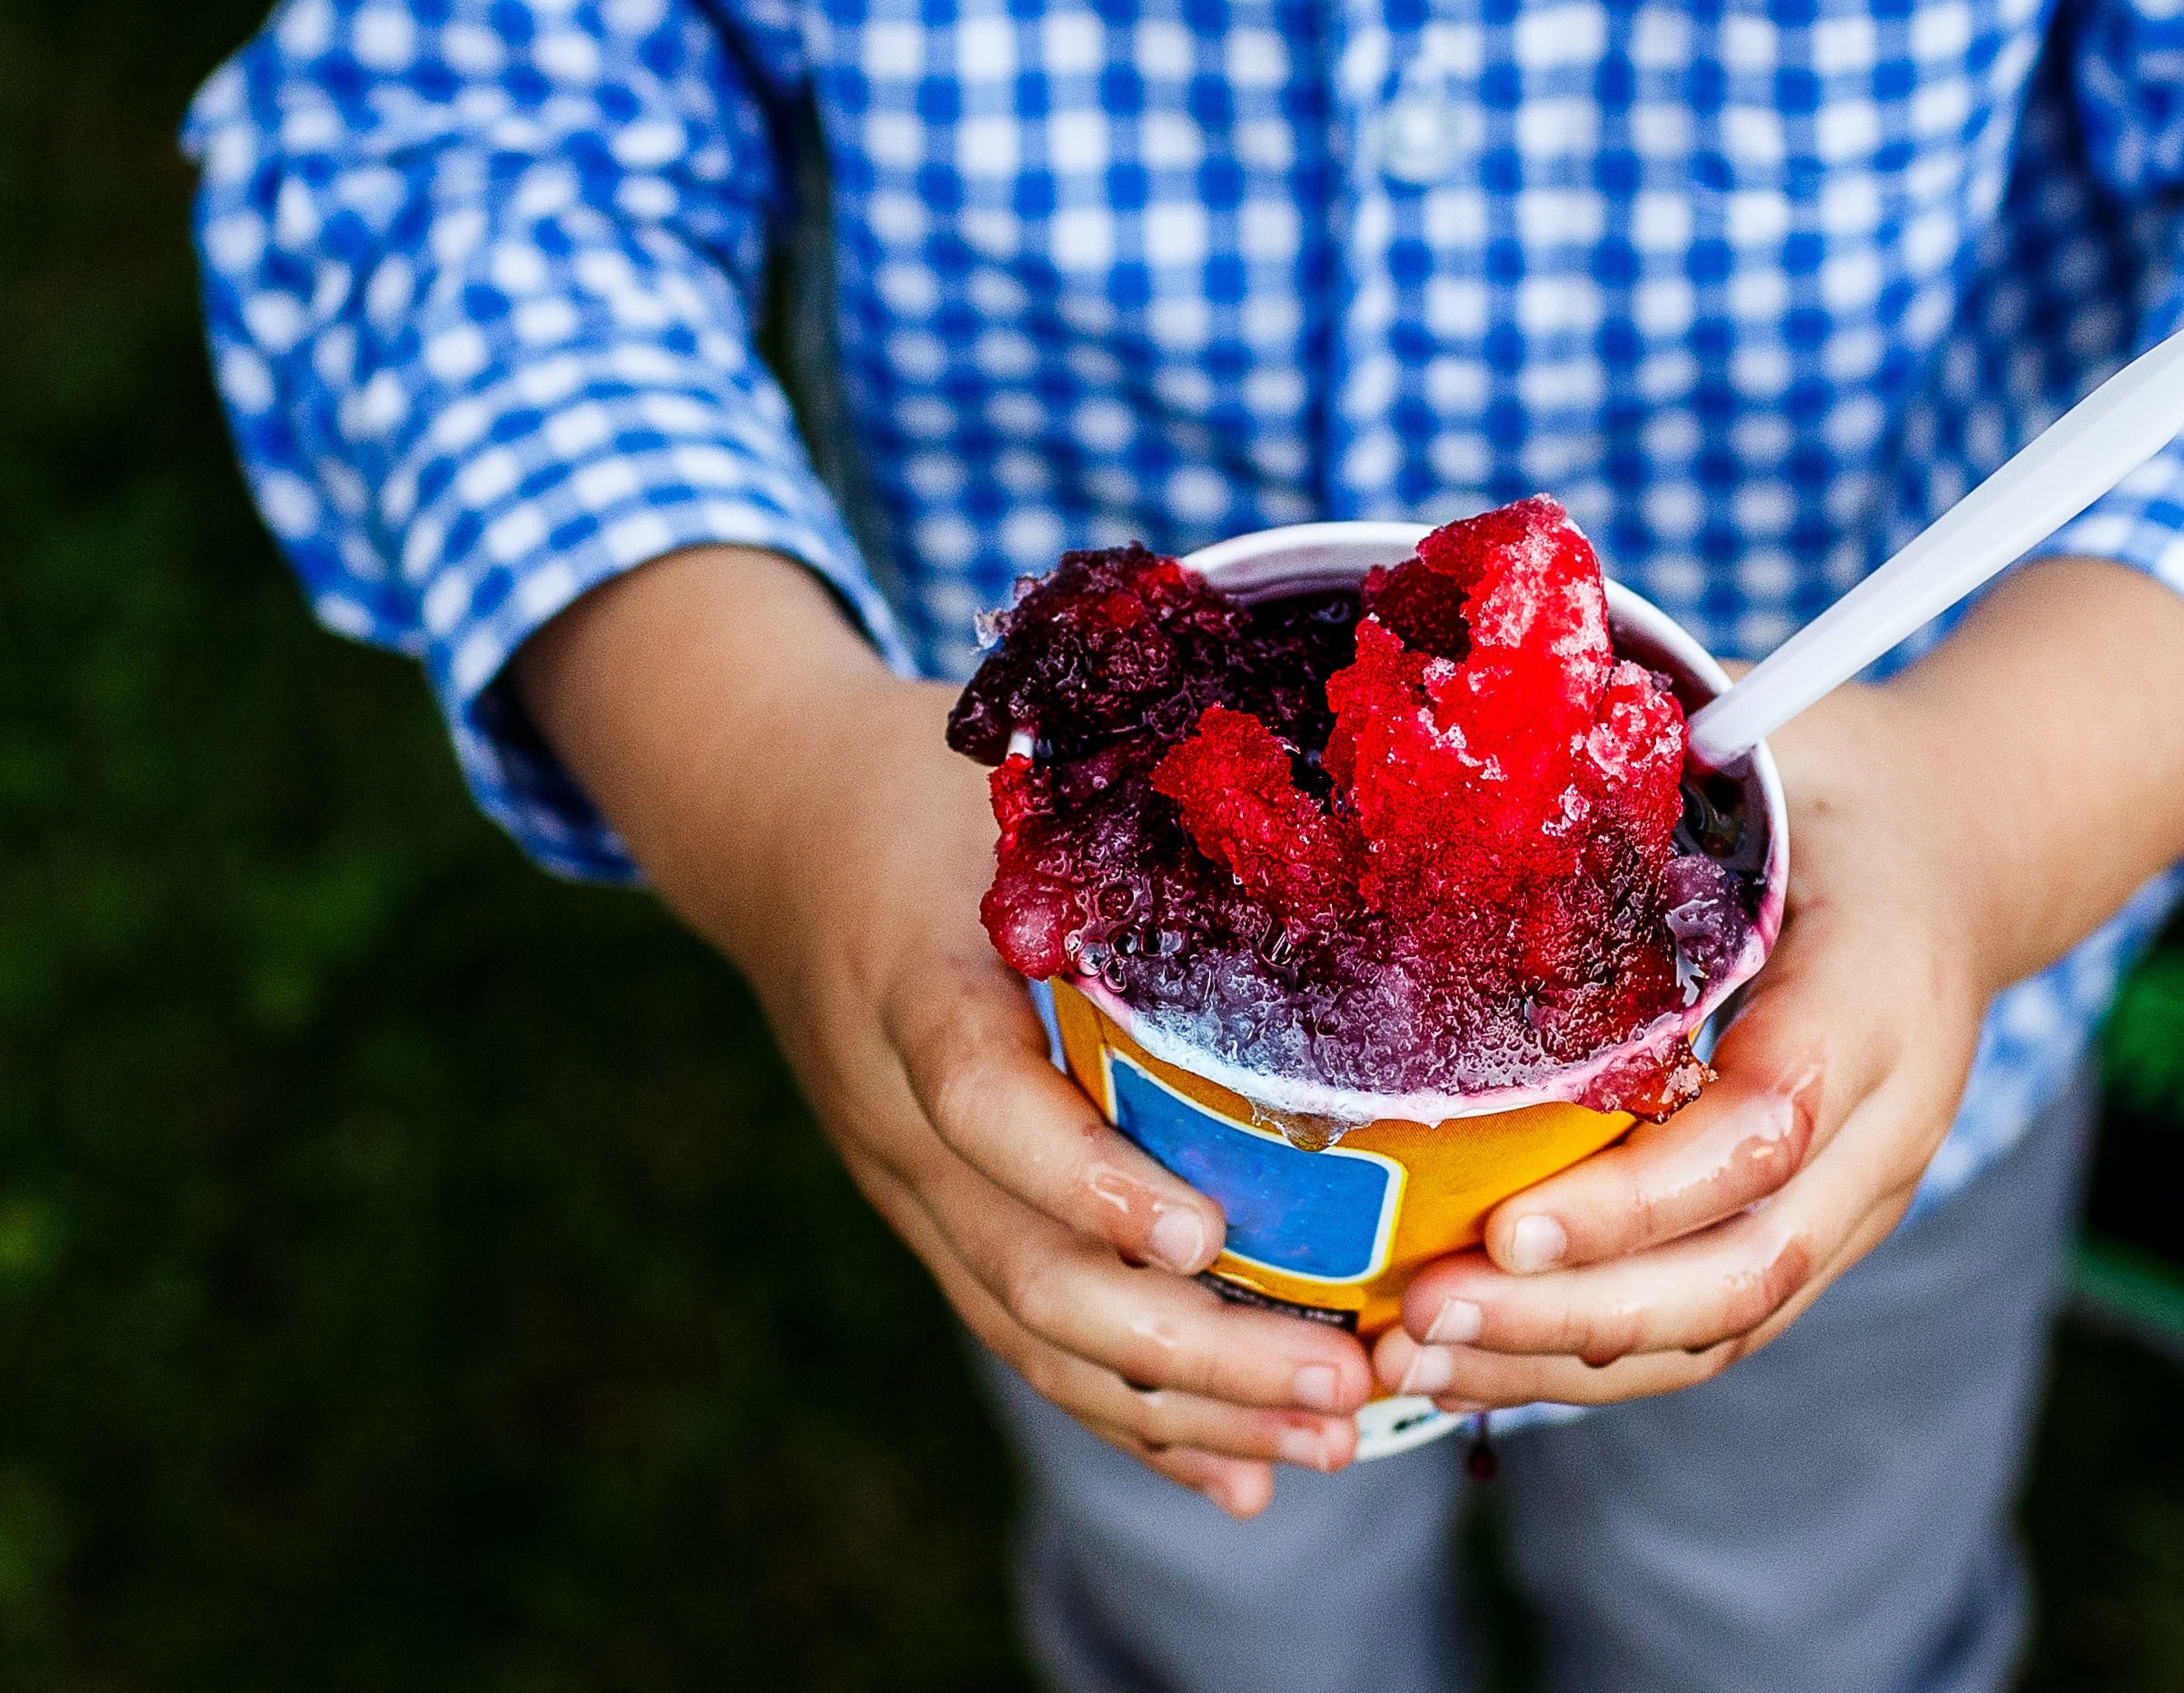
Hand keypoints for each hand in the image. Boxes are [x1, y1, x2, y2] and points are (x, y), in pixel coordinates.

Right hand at [515, 549, 1377, 1517]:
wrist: (775, 826)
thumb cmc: (935, 788)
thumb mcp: (1015, 778)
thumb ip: (1133, 815)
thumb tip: (1339, 814)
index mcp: (917, 981)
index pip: (981, 1101)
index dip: (1085, 1179)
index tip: (1205, 1233)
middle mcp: (898, 1111)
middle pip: (1023, 1265)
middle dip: (1188, 1344)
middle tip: (1341, 1379)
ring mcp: (910, 1186)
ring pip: (1030, 1331)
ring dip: (1181, 1405)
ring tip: (1329, 1441)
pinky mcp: (936, 1223)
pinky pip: (1025, 1340)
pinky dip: (1132, 1418)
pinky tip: (1239, 1472)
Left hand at [1372, 558, 2183, 1408]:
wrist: (1968, 846)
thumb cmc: (1838, 787)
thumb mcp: (1764, 749)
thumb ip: (1644, 771)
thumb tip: (1471, 761)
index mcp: (1880, 988)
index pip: (1768, 1127)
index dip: (1636, 1197)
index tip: (1501, 1224)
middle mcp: (1892, 1119)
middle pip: (1745, 1269)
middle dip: (1575, 1312)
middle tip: (1419, 1315)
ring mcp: (1865, 1192)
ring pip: (1728, 1325)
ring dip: (1566, 1358)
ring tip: (1415, 1360)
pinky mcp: (1823, 1228)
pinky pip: (1716, 1326)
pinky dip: (1594, 1356)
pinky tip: (1479, 1356)